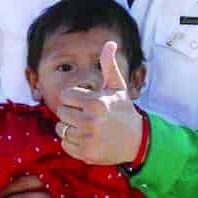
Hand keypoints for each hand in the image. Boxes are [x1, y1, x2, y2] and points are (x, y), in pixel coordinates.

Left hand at [56, 41, 143, 165]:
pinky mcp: (85, 154)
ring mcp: (87, 140)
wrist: (136, 140)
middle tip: (86, 114)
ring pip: (61, 129)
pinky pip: (64, 144)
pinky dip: (72, 141)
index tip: (85, 101)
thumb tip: (110, 43)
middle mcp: (90, 122)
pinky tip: (86, 138)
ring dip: (70, 126)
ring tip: (86, 126)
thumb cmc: (123, 110)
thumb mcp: (117, 87)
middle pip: (61, 112)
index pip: (65, 96)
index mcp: (95, 103)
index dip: (74, 97)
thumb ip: (109, 65)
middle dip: (71, 112)